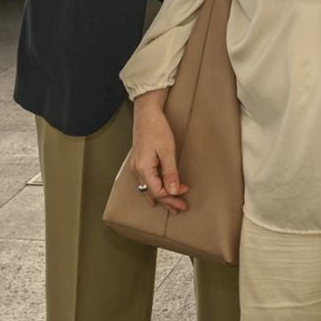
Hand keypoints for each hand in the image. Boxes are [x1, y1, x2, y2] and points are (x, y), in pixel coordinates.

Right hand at [130, 92, 186, 211]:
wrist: (147, 113)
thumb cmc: (157, 128)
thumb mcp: (167, 151)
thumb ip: (170, 173)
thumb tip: (175, 191)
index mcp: (143, 168)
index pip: (158, 192)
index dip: (172, 196)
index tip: (184, 196)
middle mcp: (137, 170)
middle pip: (152, 193)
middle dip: (167, 201)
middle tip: (180, 207)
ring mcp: (136, 166)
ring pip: (148, 188)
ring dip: (161, 197)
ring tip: (171, 205)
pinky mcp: (139, 162)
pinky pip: (146, 181)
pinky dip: (155, 188)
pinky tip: (159, 191)